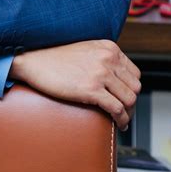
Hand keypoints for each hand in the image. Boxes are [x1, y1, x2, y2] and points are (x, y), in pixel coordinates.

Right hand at [10, 40, 140, 130]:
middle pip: (135, 87)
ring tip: (121, 119)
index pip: (135, 73)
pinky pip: (117, 109)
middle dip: (131, 102)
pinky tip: (118, 124)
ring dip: (128, 113)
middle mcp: (108, 58)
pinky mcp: (92, 89)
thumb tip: (117, 76)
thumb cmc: (55, 58)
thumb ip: (103, 57)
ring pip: (130, 99)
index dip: (131, 88)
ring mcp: (101, 73)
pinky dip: (121, 120)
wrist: (35, 62)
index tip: (125, 97)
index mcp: (108, 47)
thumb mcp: (85, 49)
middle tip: (124, 111)